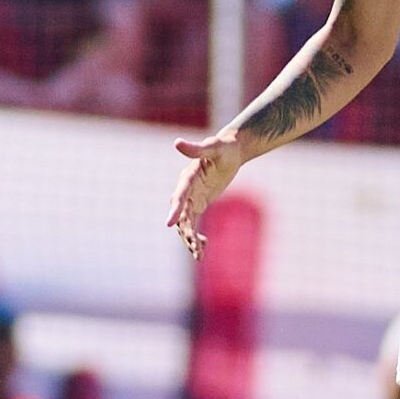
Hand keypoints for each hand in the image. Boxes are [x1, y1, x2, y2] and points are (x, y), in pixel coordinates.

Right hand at [166, 131, 246, 258]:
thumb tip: (176, 142)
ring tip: (198, 255)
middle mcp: (186, 189)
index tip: (169, 224)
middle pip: (181, 214)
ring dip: (190, 239)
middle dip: (185, 231)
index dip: (174, 209)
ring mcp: (191, 197)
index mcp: (188, 177)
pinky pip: (193, 223)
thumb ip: (197, 148)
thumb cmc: (224, 147)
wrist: (230, 150)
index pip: (179, 195)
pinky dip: (196, 236)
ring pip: (186, 223)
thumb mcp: (214, 146)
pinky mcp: (198, 203)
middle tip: (194, 247)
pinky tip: (202, 248)